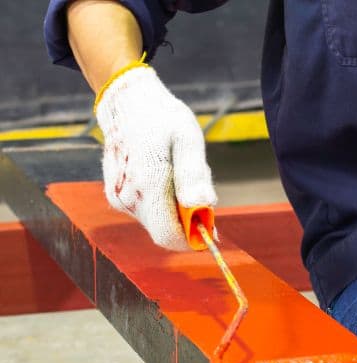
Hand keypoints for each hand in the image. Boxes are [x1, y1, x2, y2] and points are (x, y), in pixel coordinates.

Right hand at [95, 66, 216, 249]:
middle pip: (167, 230)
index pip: (169, 235)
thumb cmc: (162, 119)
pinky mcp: (118, 197)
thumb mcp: (187, 139)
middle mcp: (128, 197)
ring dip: (177, 206)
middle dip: (188, 217)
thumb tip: (203, 207)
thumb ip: (194, 175)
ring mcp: (120, 199)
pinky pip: (149, 211)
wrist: (128, 103)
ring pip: (160, 221)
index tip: (211, 225)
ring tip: (179, 170)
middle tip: (197, 181)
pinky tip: (166, 172)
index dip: (193, 238)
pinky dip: (165, 200)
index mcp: (146, 184)